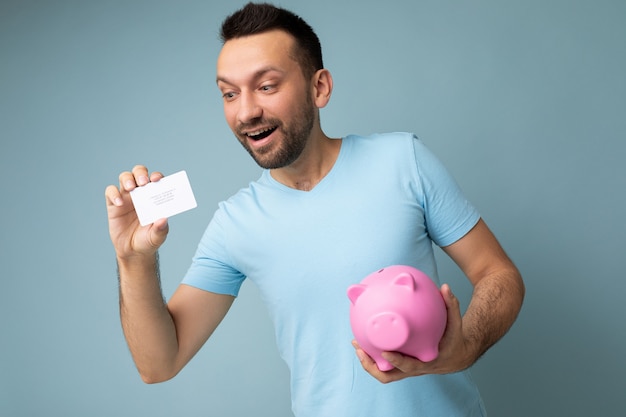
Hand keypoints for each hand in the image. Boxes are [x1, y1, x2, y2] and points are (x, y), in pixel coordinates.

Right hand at [104, 165, 168, 258]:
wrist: (133, 251)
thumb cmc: (148, 240)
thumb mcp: (157, 237)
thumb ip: (161, 229)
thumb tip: (163, 219)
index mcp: (154, 197)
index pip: (156, 180)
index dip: (157, 176)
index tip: (157, 180)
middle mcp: (141, 193)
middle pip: (139, 173)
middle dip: (141, 173)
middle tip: (143, 182)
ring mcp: (126, 197)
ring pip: (125, 177)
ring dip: (127, 179)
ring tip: (130, 188)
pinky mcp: (113, 204)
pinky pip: (110, 192)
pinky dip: (113, 194)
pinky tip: (119, 203)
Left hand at [352, 284, 475, 383]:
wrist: (456, 356)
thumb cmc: (454, 338)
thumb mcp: (456, 323)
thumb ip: (451, 306)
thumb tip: (445, 287)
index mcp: (427, 361)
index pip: (409, 365)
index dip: (397, 361)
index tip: (385, 352)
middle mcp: (414, 368)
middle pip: (389, 376)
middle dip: (371, 365)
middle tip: (360, 349)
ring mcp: (406, 370)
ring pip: (384, 374)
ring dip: (368, 362)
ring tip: (356, 344)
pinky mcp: (402, 366)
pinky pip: (385, 366)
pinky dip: (373, 356)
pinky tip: (365, 340)